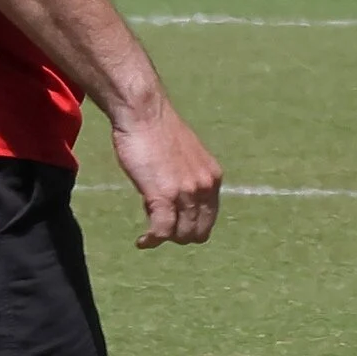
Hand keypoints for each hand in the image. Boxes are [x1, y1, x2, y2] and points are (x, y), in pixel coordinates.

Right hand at [111, 97, 222, 247]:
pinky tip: (143, 242)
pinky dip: (152, 240)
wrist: (144, 114)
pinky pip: (162, 231)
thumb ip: (188, 180)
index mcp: (213, 178)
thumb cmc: (158, 132)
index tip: (174, 225)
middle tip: (160, 228)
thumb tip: (178, 203)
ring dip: (164, 239)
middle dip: (179, 236)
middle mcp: (205, 188)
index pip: (209, 219)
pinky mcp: (164, 196)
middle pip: (198, 232)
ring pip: (181, 235)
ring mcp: (186, 193)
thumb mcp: (186, 158)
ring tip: (150, 234)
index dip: (191, 227)